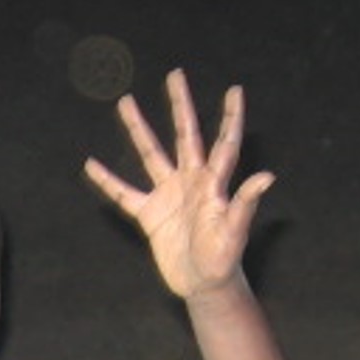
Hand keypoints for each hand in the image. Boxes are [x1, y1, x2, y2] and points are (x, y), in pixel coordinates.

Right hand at [83, 69, 274, 300]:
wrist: (202, 285)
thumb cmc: (224, 259)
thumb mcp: (235, 232)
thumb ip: (246, 202)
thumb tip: (268, 176)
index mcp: (213, 183)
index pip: (223, 143)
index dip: (230, 117)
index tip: (235, 90)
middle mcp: (191, 181)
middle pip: (184, 134)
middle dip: (180, 105)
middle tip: (175, 75)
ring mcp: (168, 195)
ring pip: (151, 154)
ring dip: (138, 129)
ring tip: (125, 103)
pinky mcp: (150, 214)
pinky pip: (124, 193)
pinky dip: (108, 181)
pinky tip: (92, 164)